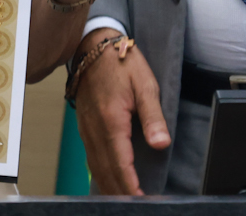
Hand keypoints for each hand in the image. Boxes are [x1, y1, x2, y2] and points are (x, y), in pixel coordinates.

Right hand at [71, 27, 169, 194]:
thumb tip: (161, 144)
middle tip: (136, 206)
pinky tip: (109, 181)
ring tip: (125, 200)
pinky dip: (101, 174)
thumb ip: (153, 117)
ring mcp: (86, 129)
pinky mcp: (84, 127)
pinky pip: (91, 158)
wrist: (93, 45)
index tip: (142, 201)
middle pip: (106, 172)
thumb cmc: (121, 63)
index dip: (132, 187)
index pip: (122, 164)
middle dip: (121, 192)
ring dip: (110, 187)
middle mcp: (95, 130)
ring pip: (96, 168)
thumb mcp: (145, 85)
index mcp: (112, 121)